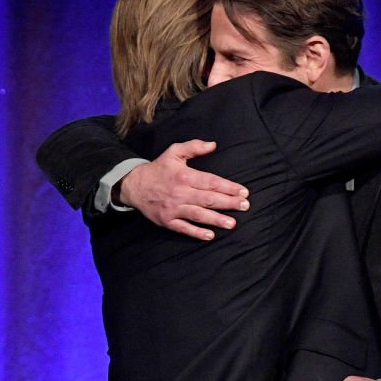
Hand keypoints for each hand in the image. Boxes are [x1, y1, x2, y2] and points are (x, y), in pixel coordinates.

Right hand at [117, 140, 249, 239]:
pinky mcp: (167, 221)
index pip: (211, 182)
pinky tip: (210, 236)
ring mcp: (173, 208)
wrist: (134, 185)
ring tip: (232, 223)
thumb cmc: (159, 168)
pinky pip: (183, 228)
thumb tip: (213, 145)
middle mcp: (180, 192)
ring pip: (198, 215)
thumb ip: (194, 147)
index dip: (228, 187)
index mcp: (184, 176)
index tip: (243, 192)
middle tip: (245, 206)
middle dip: (228, 203)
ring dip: (216, 220)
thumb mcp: (174, 152)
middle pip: (208, 199)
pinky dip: (196, 233)